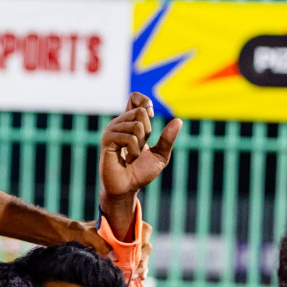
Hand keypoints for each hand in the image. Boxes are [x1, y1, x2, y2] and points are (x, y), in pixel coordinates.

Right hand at [98, 94, 180, 243]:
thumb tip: (178, 120)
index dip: (145, 102)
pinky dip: (134, 151)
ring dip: (140, 145)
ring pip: (137, 125)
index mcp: (130, 123)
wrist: (127, 188)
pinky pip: (129, 138)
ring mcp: (111, 131)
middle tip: (140, 147)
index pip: (135, 97)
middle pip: (141, 111)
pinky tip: (127, 159)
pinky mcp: (107, 141)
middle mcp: (119, 123)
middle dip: (147, 131)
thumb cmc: (141, 172)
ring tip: (132, 156)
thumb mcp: (160, 155)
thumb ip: (168, 138)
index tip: (150, 116)